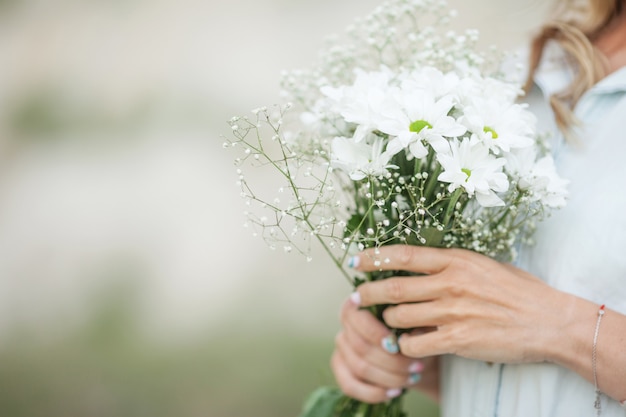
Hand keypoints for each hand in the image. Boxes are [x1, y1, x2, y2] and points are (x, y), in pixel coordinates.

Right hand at [331, 298, 438, 403]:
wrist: (416, 353)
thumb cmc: (416, 332)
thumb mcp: (420, 324)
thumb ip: (413, 326)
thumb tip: (407, 338)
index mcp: (359, 305)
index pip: (358, 318)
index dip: (375, 334)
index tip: (396, 346)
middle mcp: (346, 325)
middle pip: (361, 346)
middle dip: (391, 361)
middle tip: (416, 367)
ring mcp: (341, 348)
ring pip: (359, 367)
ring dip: (388, 377)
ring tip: (411, 378)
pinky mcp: (341, 369)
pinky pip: (349, 385)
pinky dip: (373, 393)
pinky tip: (394, 392)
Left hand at [349, 245, 586, 364]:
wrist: (549, 321)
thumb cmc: (519, 292)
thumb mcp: (484, 265)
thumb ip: (451, 265)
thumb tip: (419, 266)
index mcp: (456, 260)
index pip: (403, 255)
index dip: (374, 257)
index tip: (355, 260)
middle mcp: (450, 282)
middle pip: (393, 287)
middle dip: (367, 293)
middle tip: (355, 298)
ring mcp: (452, 311)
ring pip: (400, 316)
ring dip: (389, 322)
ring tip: (390, 323)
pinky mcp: (457, 339)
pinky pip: (415, 343)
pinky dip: (405, 345)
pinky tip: (409, 345)